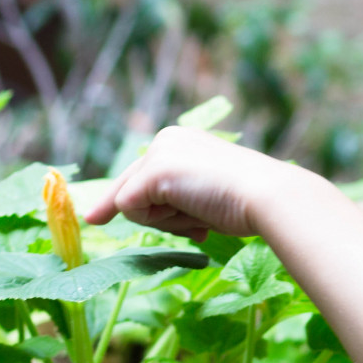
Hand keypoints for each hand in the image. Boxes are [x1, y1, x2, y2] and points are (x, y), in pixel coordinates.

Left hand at [83, 126, 305, 239]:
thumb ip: (175, 198)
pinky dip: (158, 222)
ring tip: (204, 216)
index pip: (141, 176)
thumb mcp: (205, 193)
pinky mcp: (153, 172)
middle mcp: (165, 139)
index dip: (132, 203)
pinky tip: (195, 216)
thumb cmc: (247, 201)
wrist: (268, 196)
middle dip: (151, 217)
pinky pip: (129, 209)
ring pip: (132, 203)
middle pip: (131, 189)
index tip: (94, 219)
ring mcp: (158, 154)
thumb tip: (132, 210)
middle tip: (191, 223)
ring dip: (166, 222)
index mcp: (180, 140)